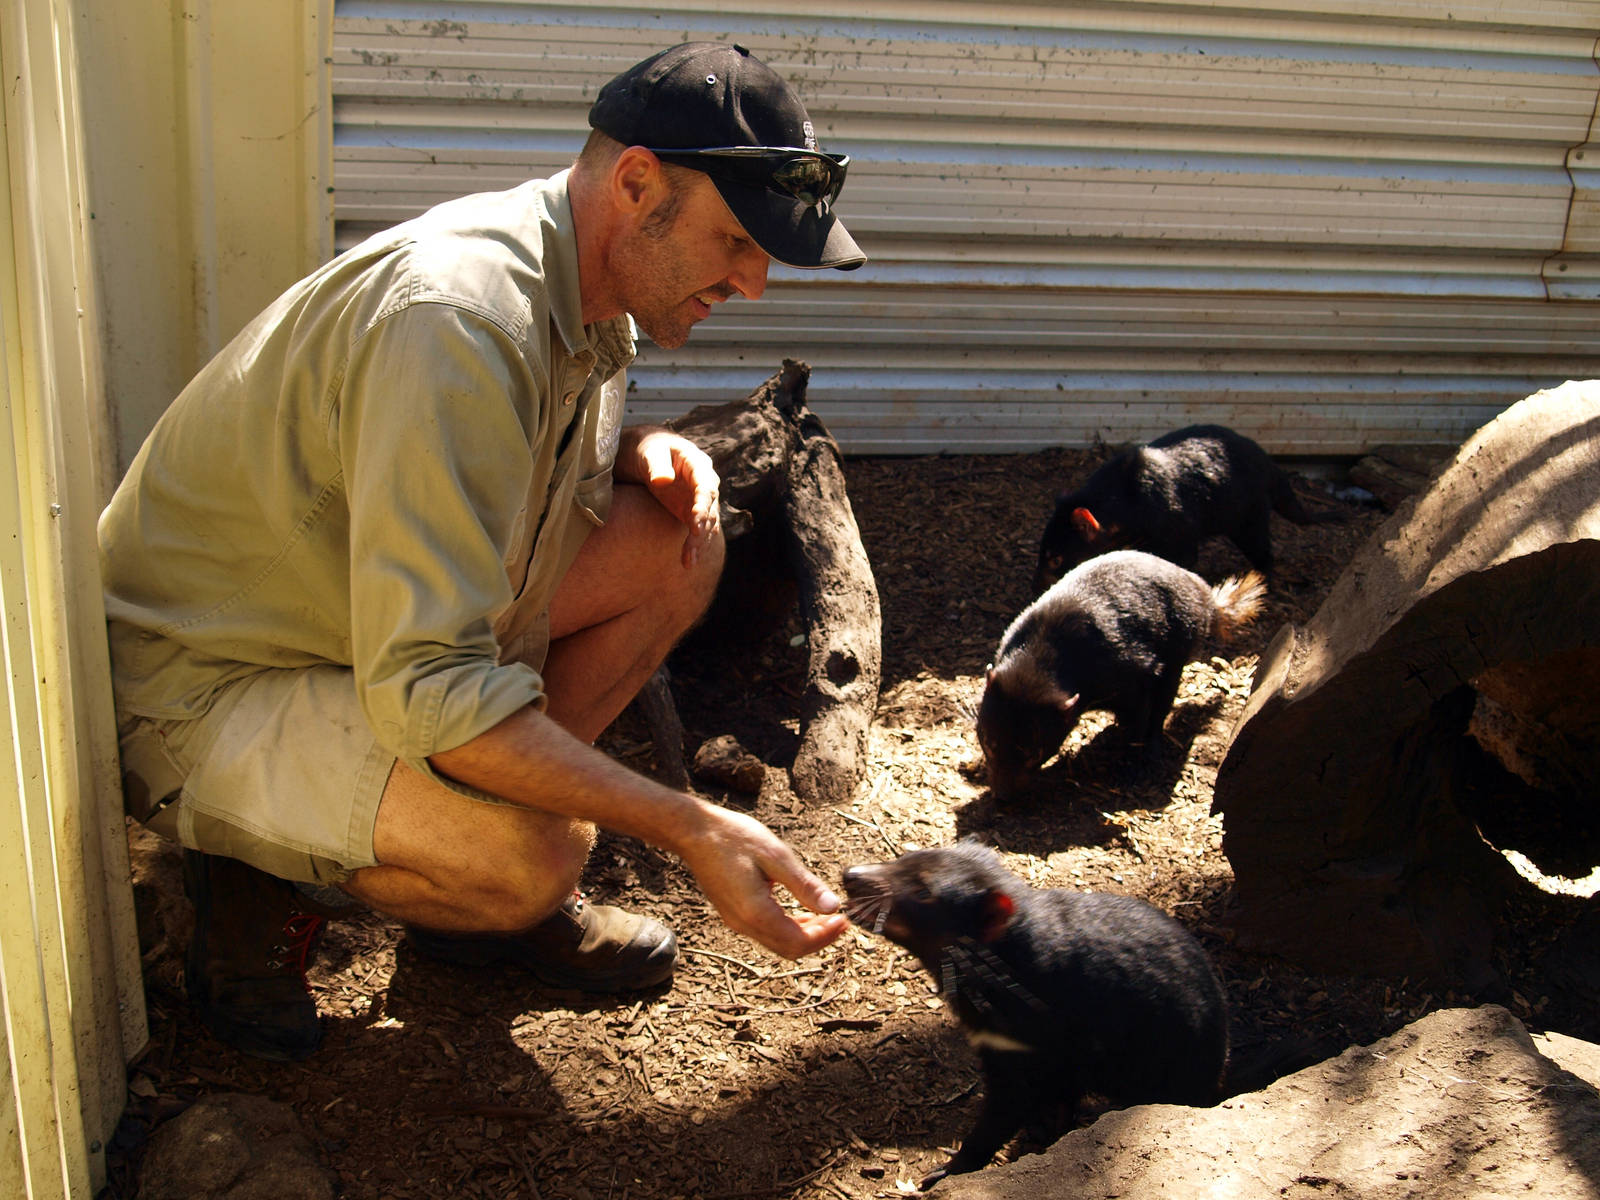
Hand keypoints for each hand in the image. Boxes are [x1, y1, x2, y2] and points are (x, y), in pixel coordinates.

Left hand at [619, 426, 719, 566]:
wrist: (645, 454)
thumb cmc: (647, 449)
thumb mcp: (648, 453)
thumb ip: (656, 465)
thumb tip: (664, 480)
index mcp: (697, 464)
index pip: (706, 486)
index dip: (702, 505)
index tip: (695, 523)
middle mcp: (704, 483)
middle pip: (710, 508)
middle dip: (702, 528)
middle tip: (692, 544)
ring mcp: (699, 500)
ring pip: (707, 524)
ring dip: (699, 543)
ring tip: (688, 561)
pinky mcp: (691, 513)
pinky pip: (698, 531)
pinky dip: (694, 547)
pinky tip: (687, 562)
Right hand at [676, 805, 848, 958]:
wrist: (694, 832)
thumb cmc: (733, 838)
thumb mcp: (775, 856)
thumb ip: (804, 885)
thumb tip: (832, 907)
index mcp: (756, 912)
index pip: (798, 941)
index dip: (825, 935)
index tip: (845, 920)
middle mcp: (744, 924)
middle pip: (789, 948)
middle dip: (819, 938)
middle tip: (841, 920)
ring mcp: (736, 921)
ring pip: (778, 943)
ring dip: (805, 934)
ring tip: (826, 916)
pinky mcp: (734, 914)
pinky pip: (766, 932)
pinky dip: (788, 927)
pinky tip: (802, 911)